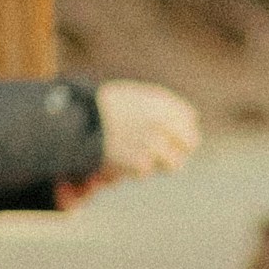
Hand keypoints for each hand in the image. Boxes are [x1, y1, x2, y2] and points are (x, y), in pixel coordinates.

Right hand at [65, 77, 202, 205]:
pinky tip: (120, 160)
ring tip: (139, 157)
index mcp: (162, 103)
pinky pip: (147, 171)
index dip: (181, 128)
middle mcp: (163, 123)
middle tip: (163, 153)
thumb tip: (190, 119)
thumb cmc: (102, 108)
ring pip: (174, 164)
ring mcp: (154, 144)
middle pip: (189, 143)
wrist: (78, 122)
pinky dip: (134, 169)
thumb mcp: (133, 97)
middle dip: (178, 149)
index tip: (171, 135)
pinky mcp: (142, 163)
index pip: (189, 118)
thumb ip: (160, 107)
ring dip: (159, 163)